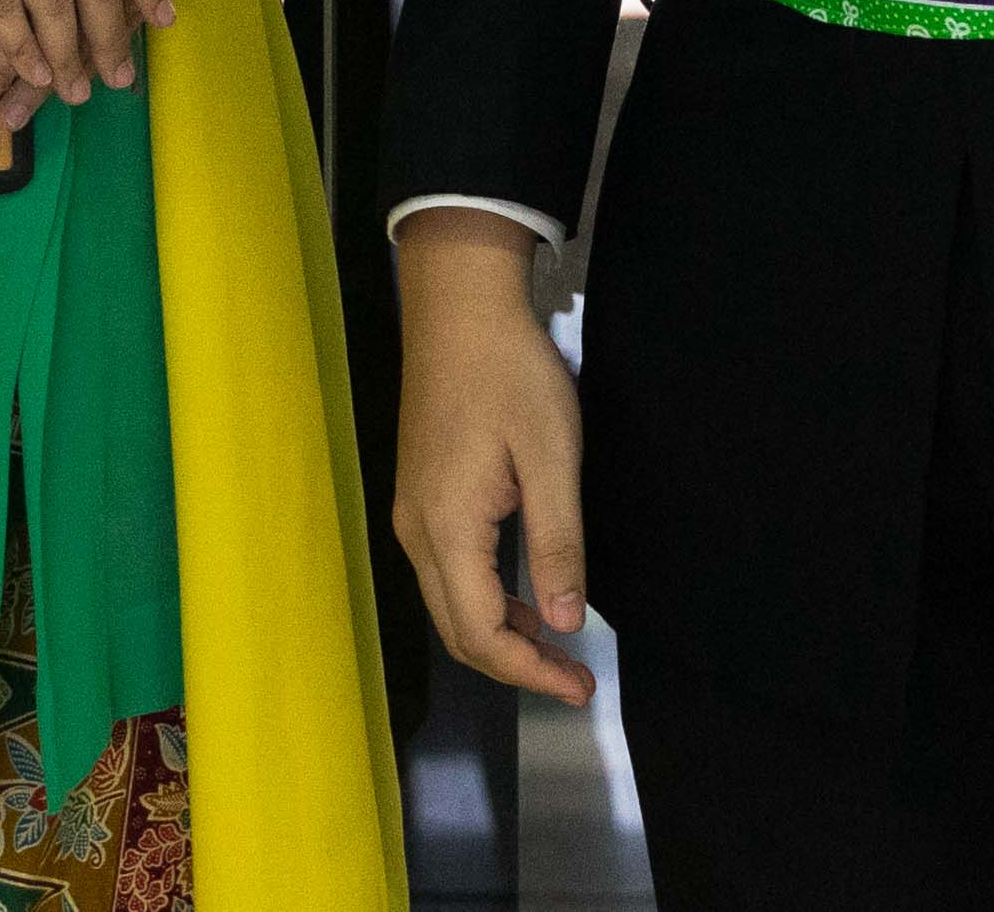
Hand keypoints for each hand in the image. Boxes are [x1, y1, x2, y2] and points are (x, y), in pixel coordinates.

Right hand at [387, 211, 595, 705]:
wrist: (458, 307)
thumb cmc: (511, 374)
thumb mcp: (551, 456)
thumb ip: (557, 544)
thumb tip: (563, 624)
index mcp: (448, 529)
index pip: (481, 633)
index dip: (529, 671)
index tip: (581, 686)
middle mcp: (417, 534)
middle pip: (458, 631)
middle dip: (515, 665)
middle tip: (574, 678)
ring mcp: (412, 515)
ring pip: (449, 604)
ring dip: (500, 635)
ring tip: (556, 646)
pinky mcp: (419, 496)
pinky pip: (447, 573)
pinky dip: (486, 599)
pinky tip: (524, 594)